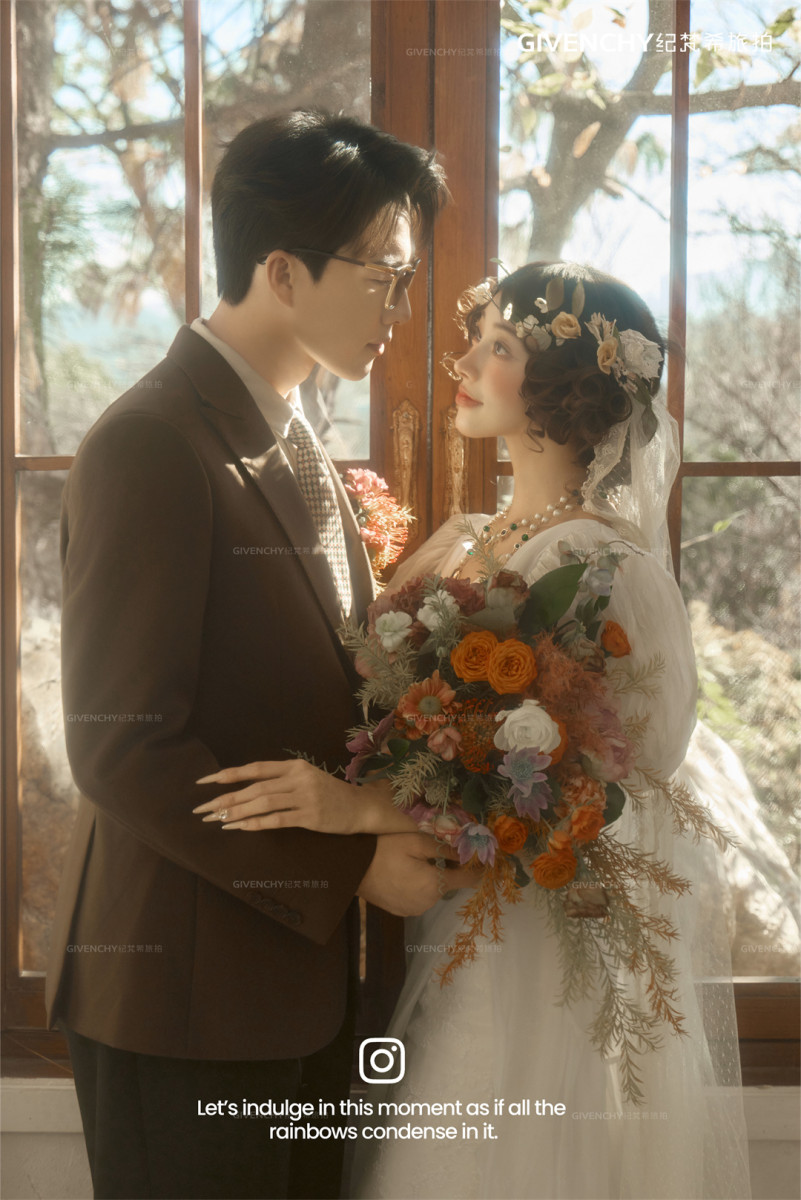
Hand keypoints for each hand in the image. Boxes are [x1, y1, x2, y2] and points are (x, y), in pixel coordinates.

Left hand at [192, 758, 417, 835]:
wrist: (360, 808)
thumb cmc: (328, 794)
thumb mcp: (305, 778)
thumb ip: (280, 780)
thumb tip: (244, 789)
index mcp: (294, 766)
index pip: (255, 768)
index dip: (229, 774)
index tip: (205, 781)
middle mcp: (298, 778)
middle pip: (254, 787)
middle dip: (225, 798)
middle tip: (203, 810)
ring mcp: (305, 797)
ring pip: (263, 803)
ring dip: (236, 812)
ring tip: (217, 820)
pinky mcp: (310, 816)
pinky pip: (276, 820)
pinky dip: (255, 824)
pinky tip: (239, 828)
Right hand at [356, 833, 483, 916]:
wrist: (351, 868)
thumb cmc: (385, 849)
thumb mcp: (416, 842)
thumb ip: (444, 850)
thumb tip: (468, 853)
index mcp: (435, 884)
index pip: (468, 879)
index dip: (477, 868)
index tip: (482, 858)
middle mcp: (428, 902)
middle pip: (449, 884)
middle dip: (448, 869)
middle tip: (436, 851)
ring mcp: (414, 910)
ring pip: (434, 891)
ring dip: (432, 878)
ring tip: (415, 861)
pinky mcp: (402, 912)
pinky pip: (419, 898)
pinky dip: (418, 887)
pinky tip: (405, 873)